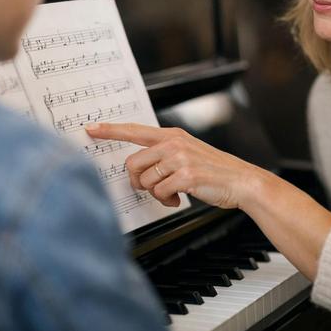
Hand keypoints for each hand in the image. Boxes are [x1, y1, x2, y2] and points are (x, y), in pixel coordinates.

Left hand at [84, 122, 266, 209]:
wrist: (240, 181)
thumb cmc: (213, 171)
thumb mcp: (187, 153)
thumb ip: (163, 155)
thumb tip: (138, 169)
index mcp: (172, 136)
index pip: (134, 130)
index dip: (110, 130)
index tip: (90, 129)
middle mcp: (173, 143)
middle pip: (132, 163)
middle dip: (137, 181)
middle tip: (152, 188)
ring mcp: (180, 158)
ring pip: (145, 181)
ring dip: (155, 193)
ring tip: (172, 193)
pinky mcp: (186, 175)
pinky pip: (160, 193)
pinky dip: (167, 201)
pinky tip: (180, 199)